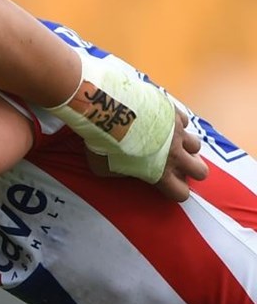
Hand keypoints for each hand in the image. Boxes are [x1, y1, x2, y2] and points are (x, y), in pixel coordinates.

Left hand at [85, 111, 206, 201]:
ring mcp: (178, 131)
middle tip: (179, 166)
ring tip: (171, 143)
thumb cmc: (102, 142)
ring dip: (186, 146)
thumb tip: (126, 172)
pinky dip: (177, 123)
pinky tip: (163, 121)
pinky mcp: (174, 112)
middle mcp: (174, 153)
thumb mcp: (103, 168)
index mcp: (159, 172)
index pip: (181, 193)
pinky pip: (184, 121)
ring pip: (196, 145)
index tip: (168, 185)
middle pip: (201, 171)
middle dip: (192, 171)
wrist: (107, 110)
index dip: (176, 191)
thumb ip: (121, 173)